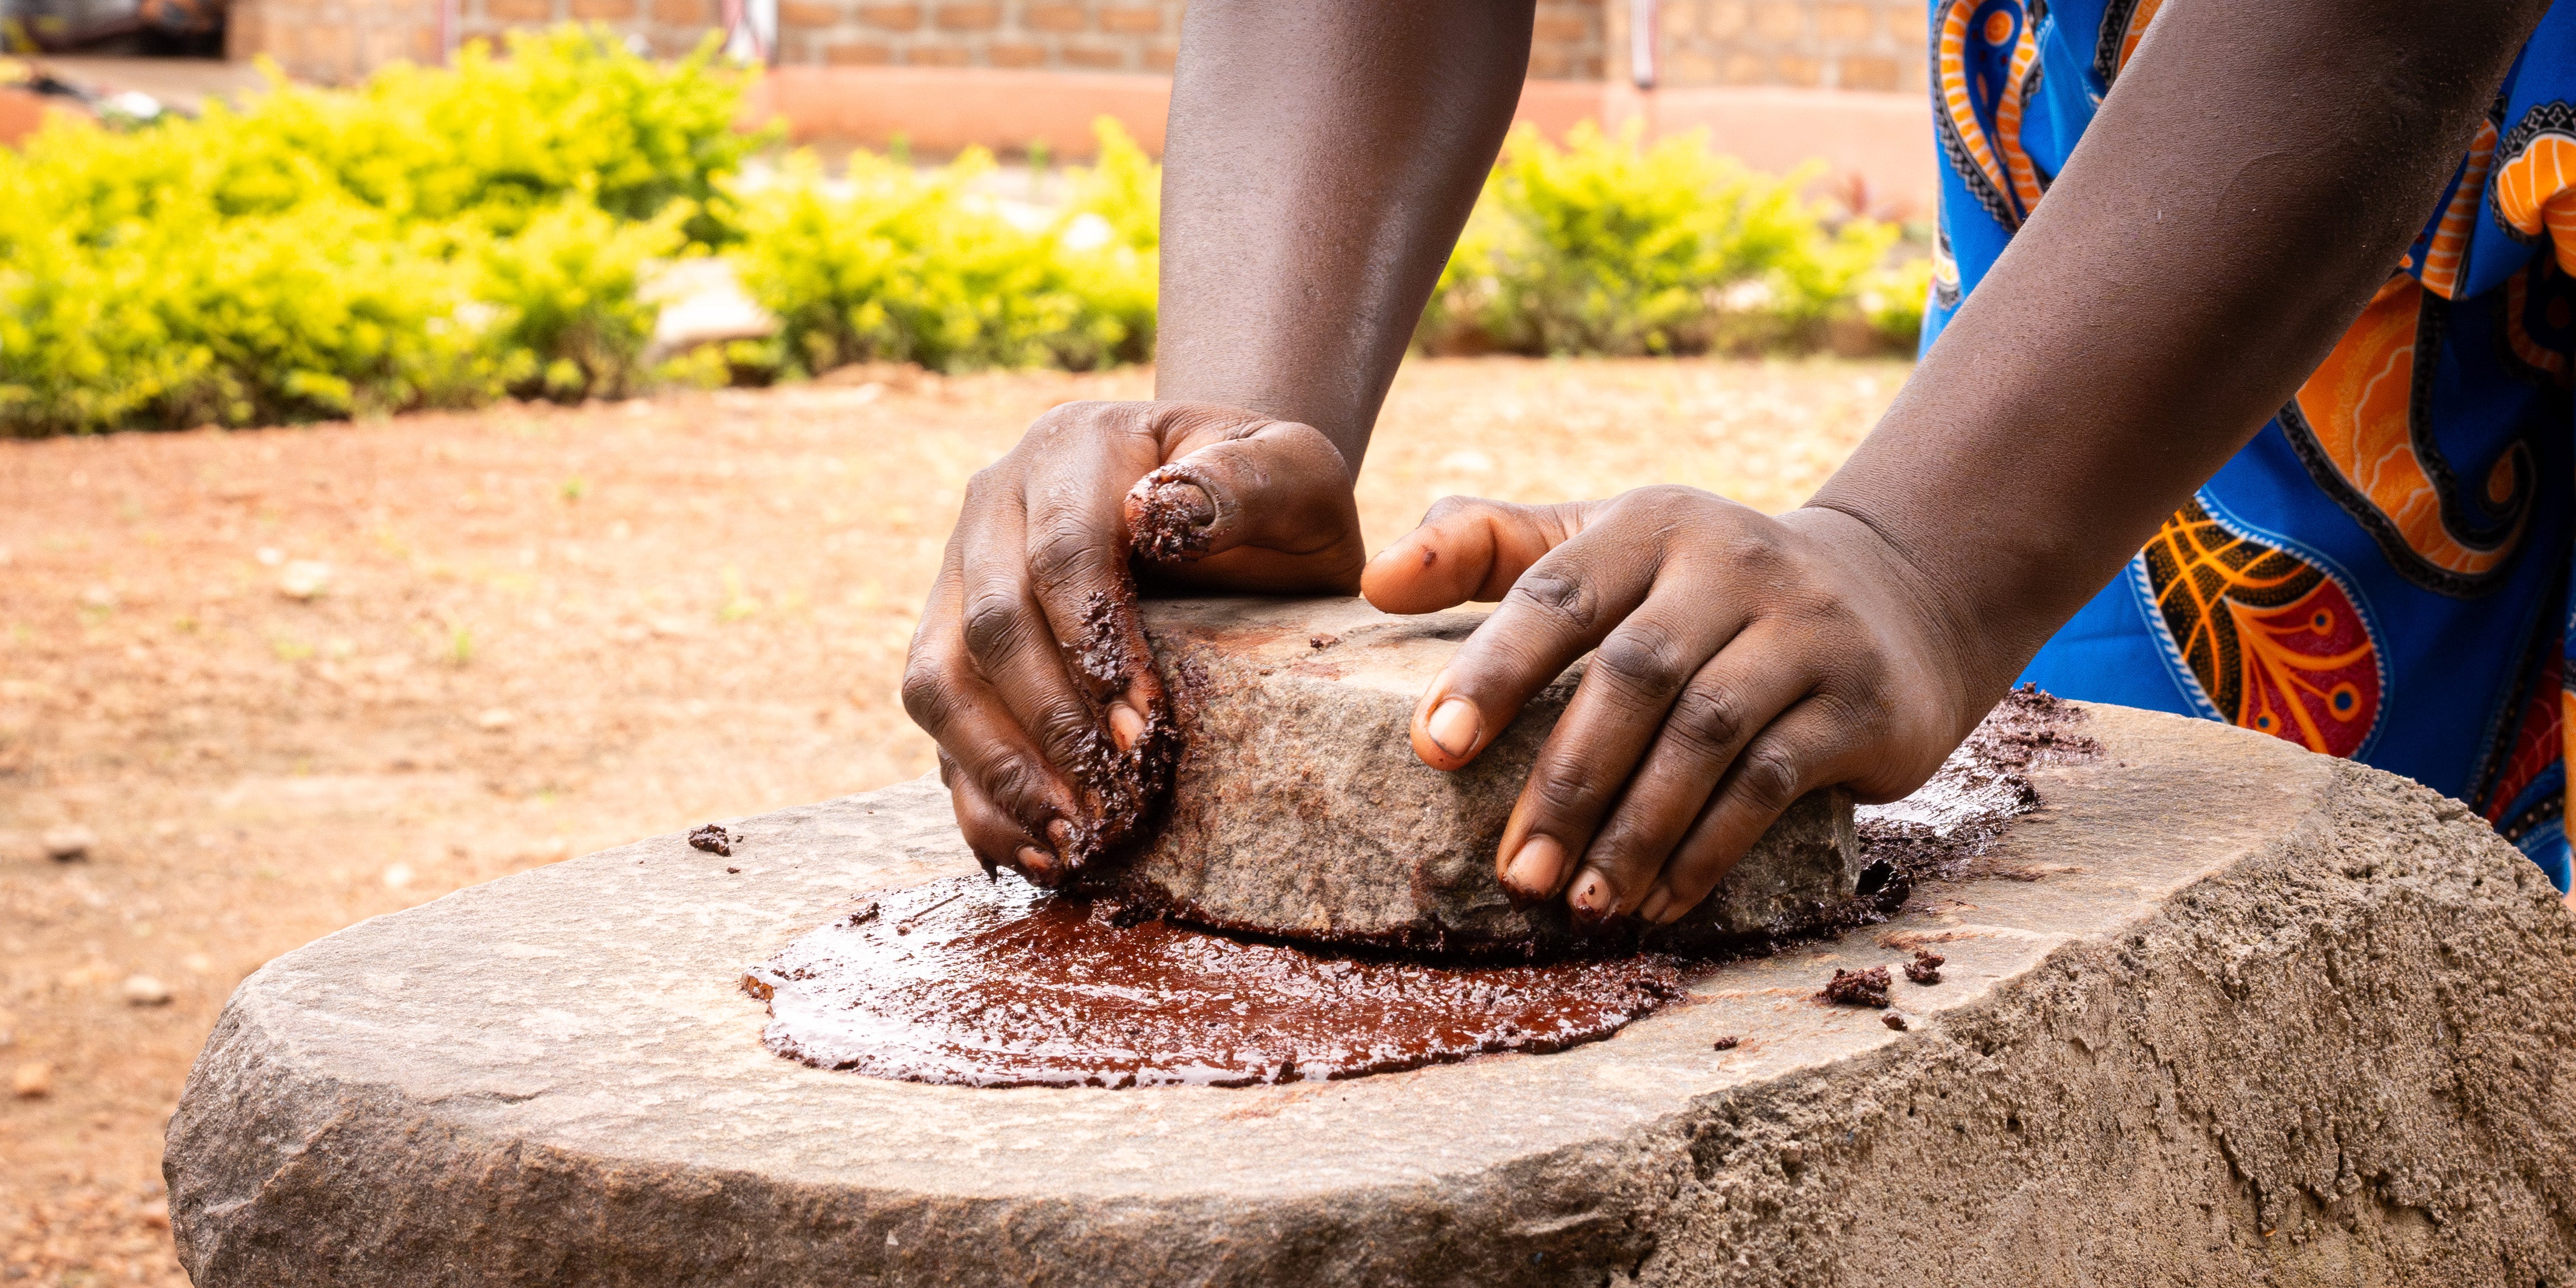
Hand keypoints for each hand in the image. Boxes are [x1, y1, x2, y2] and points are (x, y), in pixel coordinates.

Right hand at [904, 401, 1364, 882]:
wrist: (1231, 510)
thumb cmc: (1271, 499)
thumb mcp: (1294, 470)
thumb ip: (1248, 479)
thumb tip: (1157, 511)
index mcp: (1074, 448)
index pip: (1061, 551)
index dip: (1095, 645)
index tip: (1149, 728)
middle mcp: (997, 505)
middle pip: (990, 623)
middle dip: (1052, 723)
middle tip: (1117, 799)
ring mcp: (961, 577)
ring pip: (937, 680)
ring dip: (999, 770)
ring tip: (1072, 837)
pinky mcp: (956, 648)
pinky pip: (937, 730)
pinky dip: (978, 798)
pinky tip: (1037, 850)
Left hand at [1361, 486, 1993, 926]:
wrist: (1895, 596)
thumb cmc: (1700, 587)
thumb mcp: (1605, 544)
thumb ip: (1488, 548)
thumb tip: (1374, 580)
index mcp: (1651, 524)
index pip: (1556, 594)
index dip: (1490, 671)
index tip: (1431, 750)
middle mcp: (1733, 563)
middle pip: (1631, 674)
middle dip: (1565, 782)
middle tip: (1513, 873)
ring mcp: (1805, 629)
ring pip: (1705, 735)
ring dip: (1635, 830)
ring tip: (1579, 901)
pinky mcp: (1861, 700)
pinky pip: (1772, 783)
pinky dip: (1707, 849)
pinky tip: (1658, 901)